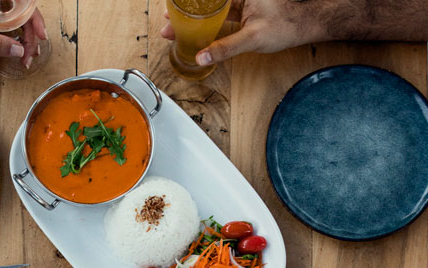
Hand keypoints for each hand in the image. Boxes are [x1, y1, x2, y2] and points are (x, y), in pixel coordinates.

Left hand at [0, 0, 46, 66]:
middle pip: (23, 14)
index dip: (34, 18)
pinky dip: (19, 42)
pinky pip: (11, 29)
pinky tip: (20, 54)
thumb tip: (18, 50)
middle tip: (31, 56)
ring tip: (27, 58)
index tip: (40, 36)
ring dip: (27, 40)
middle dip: (32, 35)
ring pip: (19, 22)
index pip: (20, 4)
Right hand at [161, 0, 325, 66]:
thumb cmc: (286, 24)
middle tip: (167, 22)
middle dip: (185, 11)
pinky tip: (196, 32)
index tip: (170, 8)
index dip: (188, 3)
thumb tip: (202, 57)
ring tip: (175, 28)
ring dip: (194, 19)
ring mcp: (240, 2)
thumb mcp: (251, 38)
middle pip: (206, 2)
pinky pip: (220, 16)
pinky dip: (207, 24)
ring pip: (211, 9)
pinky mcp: (244, 12)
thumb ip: (225, 48)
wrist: (306, 24)